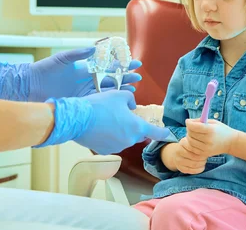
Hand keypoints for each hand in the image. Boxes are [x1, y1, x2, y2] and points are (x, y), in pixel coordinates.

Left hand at [24, 47, 141, 101]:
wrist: (30, 86)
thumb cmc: (44, 70)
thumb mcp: (62, 59)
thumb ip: (78, 53)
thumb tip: (93, 48)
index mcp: (85, 67)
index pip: (107, 65)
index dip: (121, 64)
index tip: (134, 62)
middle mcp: (87, 79)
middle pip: (111, 78)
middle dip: (125, 77)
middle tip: (138, 77)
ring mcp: (84, 91)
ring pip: (108, 90)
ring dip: (121, 89)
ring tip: (134, 89)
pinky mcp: (80, 101)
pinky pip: (98, 101)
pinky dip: (109, 100)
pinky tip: (119, 100)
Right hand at [35, 90, 170, 154]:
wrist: (77, 118)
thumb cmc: (100, 105)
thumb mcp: (119, 95)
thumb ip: (131, 100)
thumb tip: (132, 106)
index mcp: (137, 127)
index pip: (156, 132)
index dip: (164, 133)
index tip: (168, 134)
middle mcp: (129, 140)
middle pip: (138, 134)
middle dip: (136, 127)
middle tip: (126, 117)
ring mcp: (117, 147)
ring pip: (125, 138)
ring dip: (122, 131)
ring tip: (109, 120)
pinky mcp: (105, 151)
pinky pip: (113, 143)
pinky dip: (110, 136)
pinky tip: (102, 127)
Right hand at [168, 139, 206, 174]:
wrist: (178, 153)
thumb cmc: (190, 146)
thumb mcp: (194, 141)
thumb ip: (200, 142)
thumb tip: (210, 146)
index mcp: (183, 143)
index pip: (195, 147)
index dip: (202, 150)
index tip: (206, 150)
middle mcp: (179, 151)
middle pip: (195, 156)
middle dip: (203, 157)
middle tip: (206, 156)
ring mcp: (178, 160)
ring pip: (194, 164)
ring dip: (202, 163)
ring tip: (204, 161)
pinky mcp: (181, 168)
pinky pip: (192, 171)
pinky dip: (199, 169)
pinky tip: (202, 166)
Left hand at [184, 118, 237, 158]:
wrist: (231, 143)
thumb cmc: (221, 130)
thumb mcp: (213, 122)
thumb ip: (201, 121)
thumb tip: (188, 122)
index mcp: (211, 130)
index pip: (194, 127)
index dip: (189, 123)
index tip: (188, 121)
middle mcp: (208, 140)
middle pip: (191, 134)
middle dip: (189, 129)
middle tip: (191, 126)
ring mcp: (206, 148)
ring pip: (190, 142)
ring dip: (189, 136)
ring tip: (194, 133)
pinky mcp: (205, 154)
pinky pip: (193, 148)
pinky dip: (192, 143)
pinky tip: (196, 140)